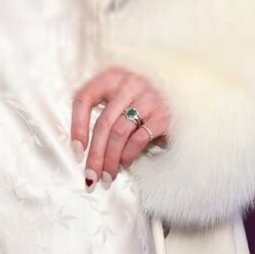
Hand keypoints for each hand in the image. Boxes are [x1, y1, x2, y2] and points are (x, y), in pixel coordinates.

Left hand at [71, 66, 170, 185]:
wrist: (177, 94)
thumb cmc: (137, 100)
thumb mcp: (116, 97)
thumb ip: (100, 113)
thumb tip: (83, 151)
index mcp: (110, 77)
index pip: (84, 98)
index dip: (77, 126)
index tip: (77, 151)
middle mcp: (128, 84)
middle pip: (103, 123)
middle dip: (95, 154)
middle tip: (91, 176)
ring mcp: (147, 98)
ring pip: (119, 133)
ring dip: (111, 159)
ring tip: (107, 176)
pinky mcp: (162, 115)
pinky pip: (138, 139)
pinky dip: (128, 155)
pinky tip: (123, 164)